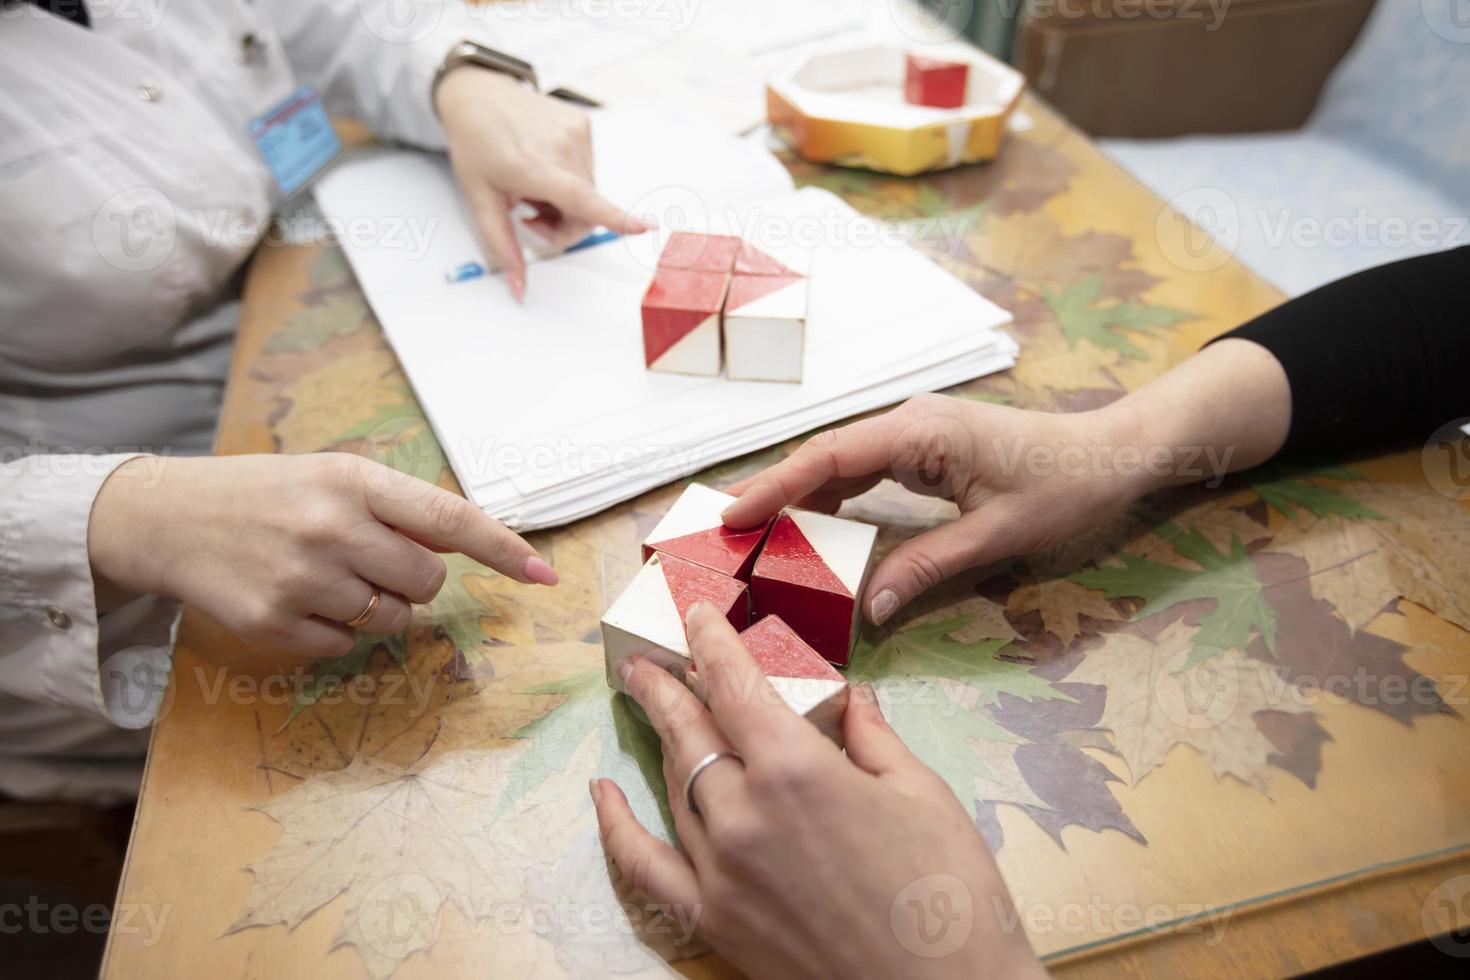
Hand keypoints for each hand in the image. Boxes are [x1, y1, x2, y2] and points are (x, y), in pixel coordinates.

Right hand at [87, 453, 556, 656]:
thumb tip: (462, 549)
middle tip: (370, 558)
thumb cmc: (268, 494)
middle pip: (428, 581)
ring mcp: (302, 580)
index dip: (502, 548)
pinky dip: (335, 629)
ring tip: (326, 574)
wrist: (168, 518)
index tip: (543, 574)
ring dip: (376, 605)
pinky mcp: (274, 625)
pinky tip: (297, 597)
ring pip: (392, 619)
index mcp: (353, 481)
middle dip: (413, 578)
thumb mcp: (332, 477)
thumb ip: (397, 510)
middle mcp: (331, 528)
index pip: (449, 518)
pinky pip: (345, 645)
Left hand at [435, 67, 650, 300]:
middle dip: (564, 226)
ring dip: (566, 203)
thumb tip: (520, 288)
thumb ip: (502, 247)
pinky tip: (544, 167)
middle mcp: (561, 147)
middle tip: (531, 218)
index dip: (614, 217)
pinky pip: (588, 169)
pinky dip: (570, 179)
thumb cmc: (476, 144)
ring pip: (588, 192)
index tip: (643, 227)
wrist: (477, 94)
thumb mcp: (479, 199)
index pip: (582, 199)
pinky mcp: (583, 125)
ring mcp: (576, 132)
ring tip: (534, 187)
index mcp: (532, 167)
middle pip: (586, 211)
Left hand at [592, 605, 1045, 979]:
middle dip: (665, 685)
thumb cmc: (950, 893)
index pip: (734, 683)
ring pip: (674, 785)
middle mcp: (743, 812)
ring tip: (649, 704)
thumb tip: (850, 697)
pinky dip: (616, 826)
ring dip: (660, 738)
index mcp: (796, 768)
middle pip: (690, 729)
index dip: (709, 641)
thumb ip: (871, 737)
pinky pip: (646, 865)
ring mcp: (720, 870)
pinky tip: (603, 792)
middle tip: (646, 659)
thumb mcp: (921, 793)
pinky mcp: (714, 920)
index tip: (695, 614)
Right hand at [721, 339, 1290, 626]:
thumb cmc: (1066, 486)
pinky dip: (831, 498)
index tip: (731, 516)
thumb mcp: (998, 534)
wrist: (1114, 453)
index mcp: (922, 432)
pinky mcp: (925, 447)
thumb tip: (870, 607)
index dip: (777, 487)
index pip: (831, 457)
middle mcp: (910, 422)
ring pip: (840, 463)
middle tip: (719, 531)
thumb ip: (929, 565)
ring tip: (751, 536)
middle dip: (772, 492)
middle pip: (824, 457)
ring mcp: (917, 431)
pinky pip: (864, 470)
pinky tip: (809, 529)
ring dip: (798, 497)